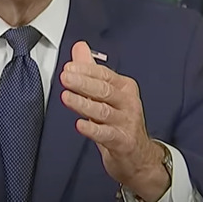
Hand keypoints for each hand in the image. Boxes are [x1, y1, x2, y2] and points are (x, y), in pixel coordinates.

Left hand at [60, 42, 169, 201]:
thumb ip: (91, 70)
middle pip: (104, 90)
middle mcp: (128, 102)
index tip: (68, 68)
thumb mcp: (107, 94)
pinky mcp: (123, 141)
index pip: (104, 75)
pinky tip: (79, 125)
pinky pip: (106, 134)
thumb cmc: (119, 120)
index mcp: (124, 87)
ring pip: (103, 111)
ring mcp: (127, 122)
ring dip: (83, 104)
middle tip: (65, 77)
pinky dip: (92, 129)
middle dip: (83, 83)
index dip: (86, 70)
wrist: (137, 155)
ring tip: (67, 97)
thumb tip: (79, 47)